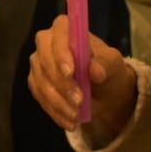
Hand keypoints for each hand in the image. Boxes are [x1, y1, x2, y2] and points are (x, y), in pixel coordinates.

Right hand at [28, 14, 136, 138]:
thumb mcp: (114, 64)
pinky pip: (40, 97)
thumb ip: (106, 64)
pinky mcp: (36, 82)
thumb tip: (96, 71)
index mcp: (66, 29)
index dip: (61, 52)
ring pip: (41, 82)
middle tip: (79, 101)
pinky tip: (70, 122)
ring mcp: (38, 63)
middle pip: (44, 59)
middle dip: (61, 83)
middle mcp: (46, 42)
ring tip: (78, 116)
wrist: (103, 90)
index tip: (71, 72)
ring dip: (59, 102)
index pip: (58, 34)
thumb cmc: (108, 68)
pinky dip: (55, 112)